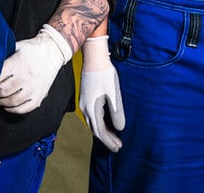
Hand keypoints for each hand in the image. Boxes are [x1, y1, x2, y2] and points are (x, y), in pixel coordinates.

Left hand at [0, 24, 72, 114]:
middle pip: (2, 91)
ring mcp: (33, 88)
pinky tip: (7, 105)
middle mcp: (25, 77)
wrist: (52, 51)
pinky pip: (23, 109)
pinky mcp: (39, 96)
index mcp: (17, 64)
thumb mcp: (15, 46)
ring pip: (11, 102)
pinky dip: (13, 109)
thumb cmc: (32, 49)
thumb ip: (3, 54)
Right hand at [79, 36, 124, 151]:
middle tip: (117, 145)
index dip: (109, 141)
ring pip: (92, 122)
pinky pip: (91, 115)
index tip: (118, 147)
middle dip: (106, 139)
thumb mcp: (114, 94)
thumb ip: (117, 112)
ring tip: (113, 137)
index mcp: (91, 108)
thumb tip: (119, 128)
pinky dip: (99, 123)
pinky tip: (106, 122)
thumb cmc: (105, 74)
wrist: (94, 57)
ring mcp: (84, 102)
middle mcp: (85, 107)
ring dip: (102, 131)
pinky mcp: (86, 97)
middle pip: (95, 129)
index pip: (100, 131)